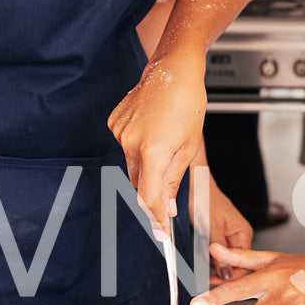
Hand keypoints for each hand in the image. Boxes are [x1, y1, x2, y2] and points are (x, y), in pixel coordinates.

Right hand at [108, 53, 206, 231]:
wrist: (174, 72)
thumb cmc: (188, 105)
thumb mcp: (189, 148)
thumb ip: (173, 180)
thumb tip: (168, 207)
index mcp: (154, 151)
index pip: (149, 197)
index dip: (156, 217)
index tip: (161, 231)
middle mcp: (132, 143)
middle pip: (138, 183)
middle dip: (153, 190)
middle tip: (168, 189)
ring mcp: (120, 132)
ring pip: (131, 165)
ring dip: (146, 166)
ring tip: (164, 143)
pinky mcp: (115, 122)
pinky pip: (125, 146)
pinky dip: (137, 147)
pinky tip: (151, 130)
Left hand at [199, 175, 253, 285]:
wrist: (191, 182)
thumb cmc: (203, 197)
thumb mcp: (210, 228)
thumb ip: (219, 254)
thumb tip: (226, 275)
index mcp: (243, 233)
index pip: (243, 264)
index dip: (229, 275)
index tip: (214, 282)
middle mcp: (238, 235)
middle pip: (233, 263)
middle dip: (219, 269)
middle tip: (205, 277)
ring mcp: (227, 235)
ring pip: (222, 258)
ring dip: (211, 262)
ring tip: (201, 261)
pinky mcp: (217, 234)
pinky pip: (215, 251)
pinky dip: (206, 254)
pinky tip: (200, 252)